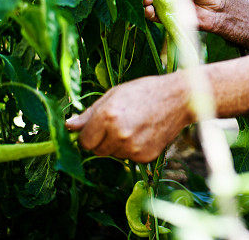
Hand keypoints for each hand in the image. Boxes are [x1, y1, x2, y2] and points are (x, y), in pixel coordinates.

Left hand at [65, 74, 190, 161]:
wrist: (179, 98)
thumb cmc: (145, 91)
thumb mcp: (114, 94)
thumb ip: (90, 113)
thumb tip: (69, 126)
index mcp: (107, 116)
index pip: (85, 141)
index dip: (89, 135)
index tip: (96, 128)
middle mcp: (119, 134)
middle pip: (97, 151)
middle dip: (102, 141)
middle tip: (117, 125)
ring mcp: (133, 148)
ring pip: (113, 155)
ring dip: (118, 145)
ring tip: (134, 126)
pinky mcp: (145, 156)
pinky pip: (129, 158)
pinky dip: (133, 149)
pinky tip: (143, 133)